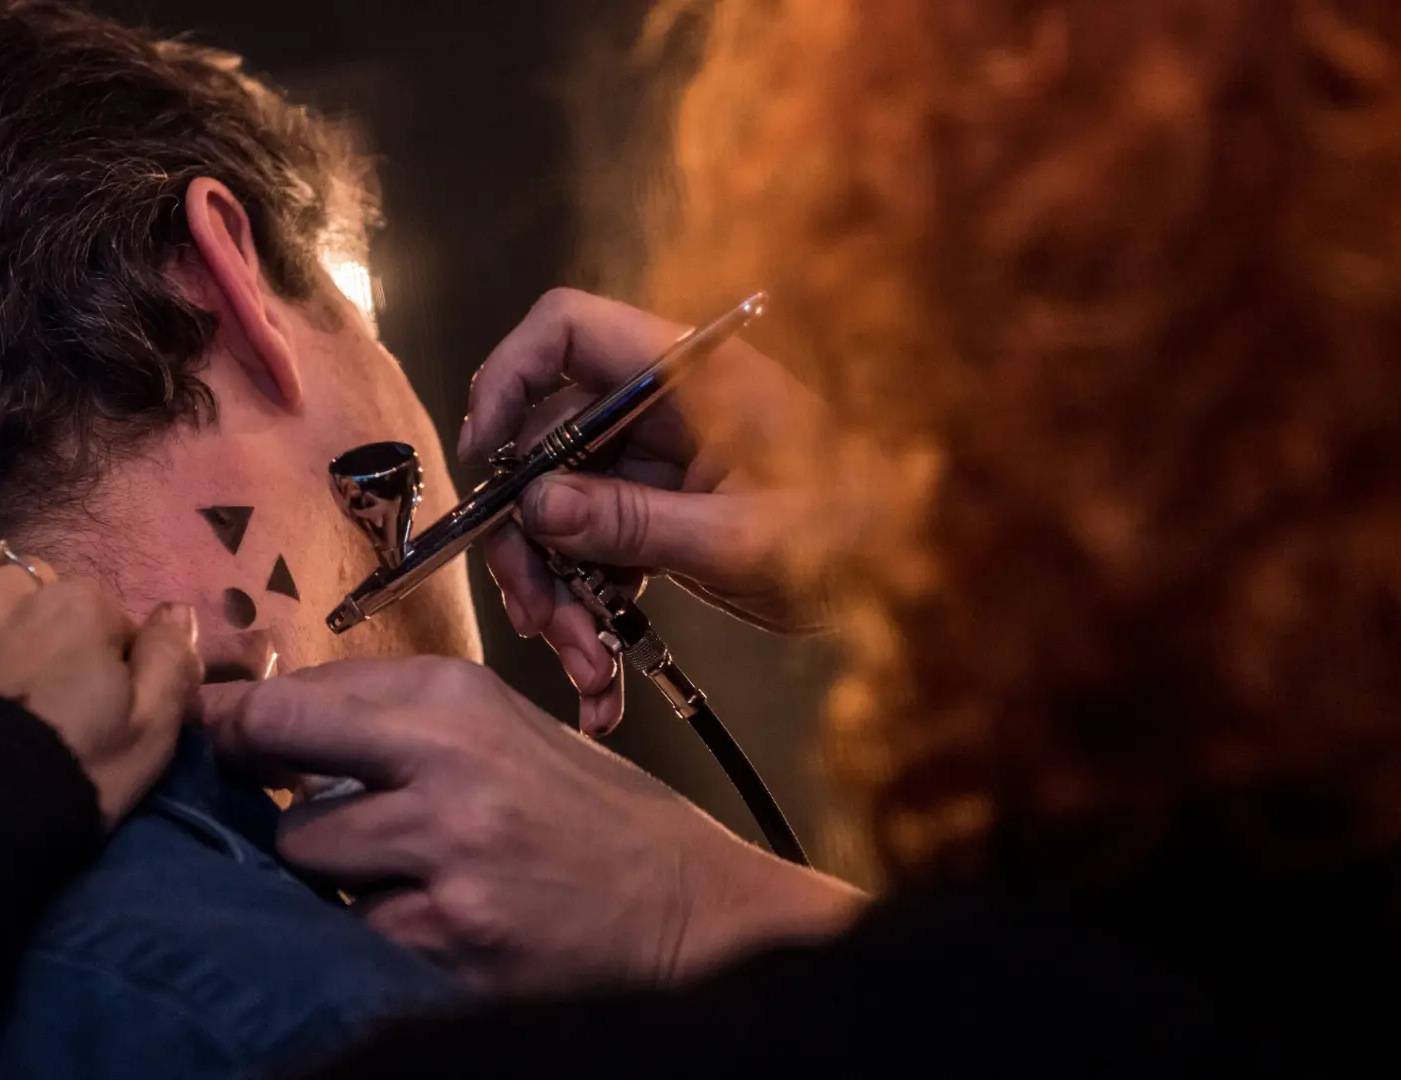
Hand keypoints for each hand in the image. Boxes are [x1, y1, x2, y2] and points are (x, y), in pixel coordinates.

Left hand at [0, 543, 202, 825]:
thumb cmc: (64, 781)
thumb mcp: (149, 735)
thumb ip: (171, 665)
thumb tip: (177, 612)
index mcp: (74, 609)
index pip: (99, 612)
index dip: (96, 651)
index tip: (89, 697)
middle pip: (19, 583)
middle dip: (22, 614)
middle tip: (20, 675)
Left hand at [208, 656, 864, 993]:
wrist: (691, 910)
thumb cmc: (589, 815)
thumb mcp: (503, 730)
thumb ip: (394, 721)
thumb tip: (269, 724)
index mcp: (456, 697)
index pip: (290, 698)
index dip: (233, 723)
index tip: (211, 738)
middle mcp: (445, 762)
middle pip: (272, 761)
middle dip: (254, 785)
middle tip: (253, 801)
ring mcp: (446, 855)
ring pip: (305, 858)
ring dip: (323, 872)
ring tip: (386, 874)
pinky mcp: (451, 939)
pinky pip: (354, 932)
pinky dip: (369, 932)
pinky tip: (422, 923)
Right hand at [461, 289, 829, 735]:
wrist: (913, 587)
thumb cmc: (859, 540)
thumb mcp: (742, 538)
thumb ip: (634, 522)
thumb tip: (536, 506)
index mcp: (686, 375)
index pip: (564, 331)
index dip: (508, 380)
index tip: (487, 462)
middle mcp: (660, 408)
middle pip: (543, 443)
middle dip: (529, 536)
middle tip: (538, 615)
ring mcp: (656, 463)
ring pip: (559, 509)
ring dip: (557, 592)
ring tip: (587, 668)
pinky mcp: (658, 514)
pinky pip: (593, 551)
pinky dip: (589, 612)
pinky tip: (602, 681)